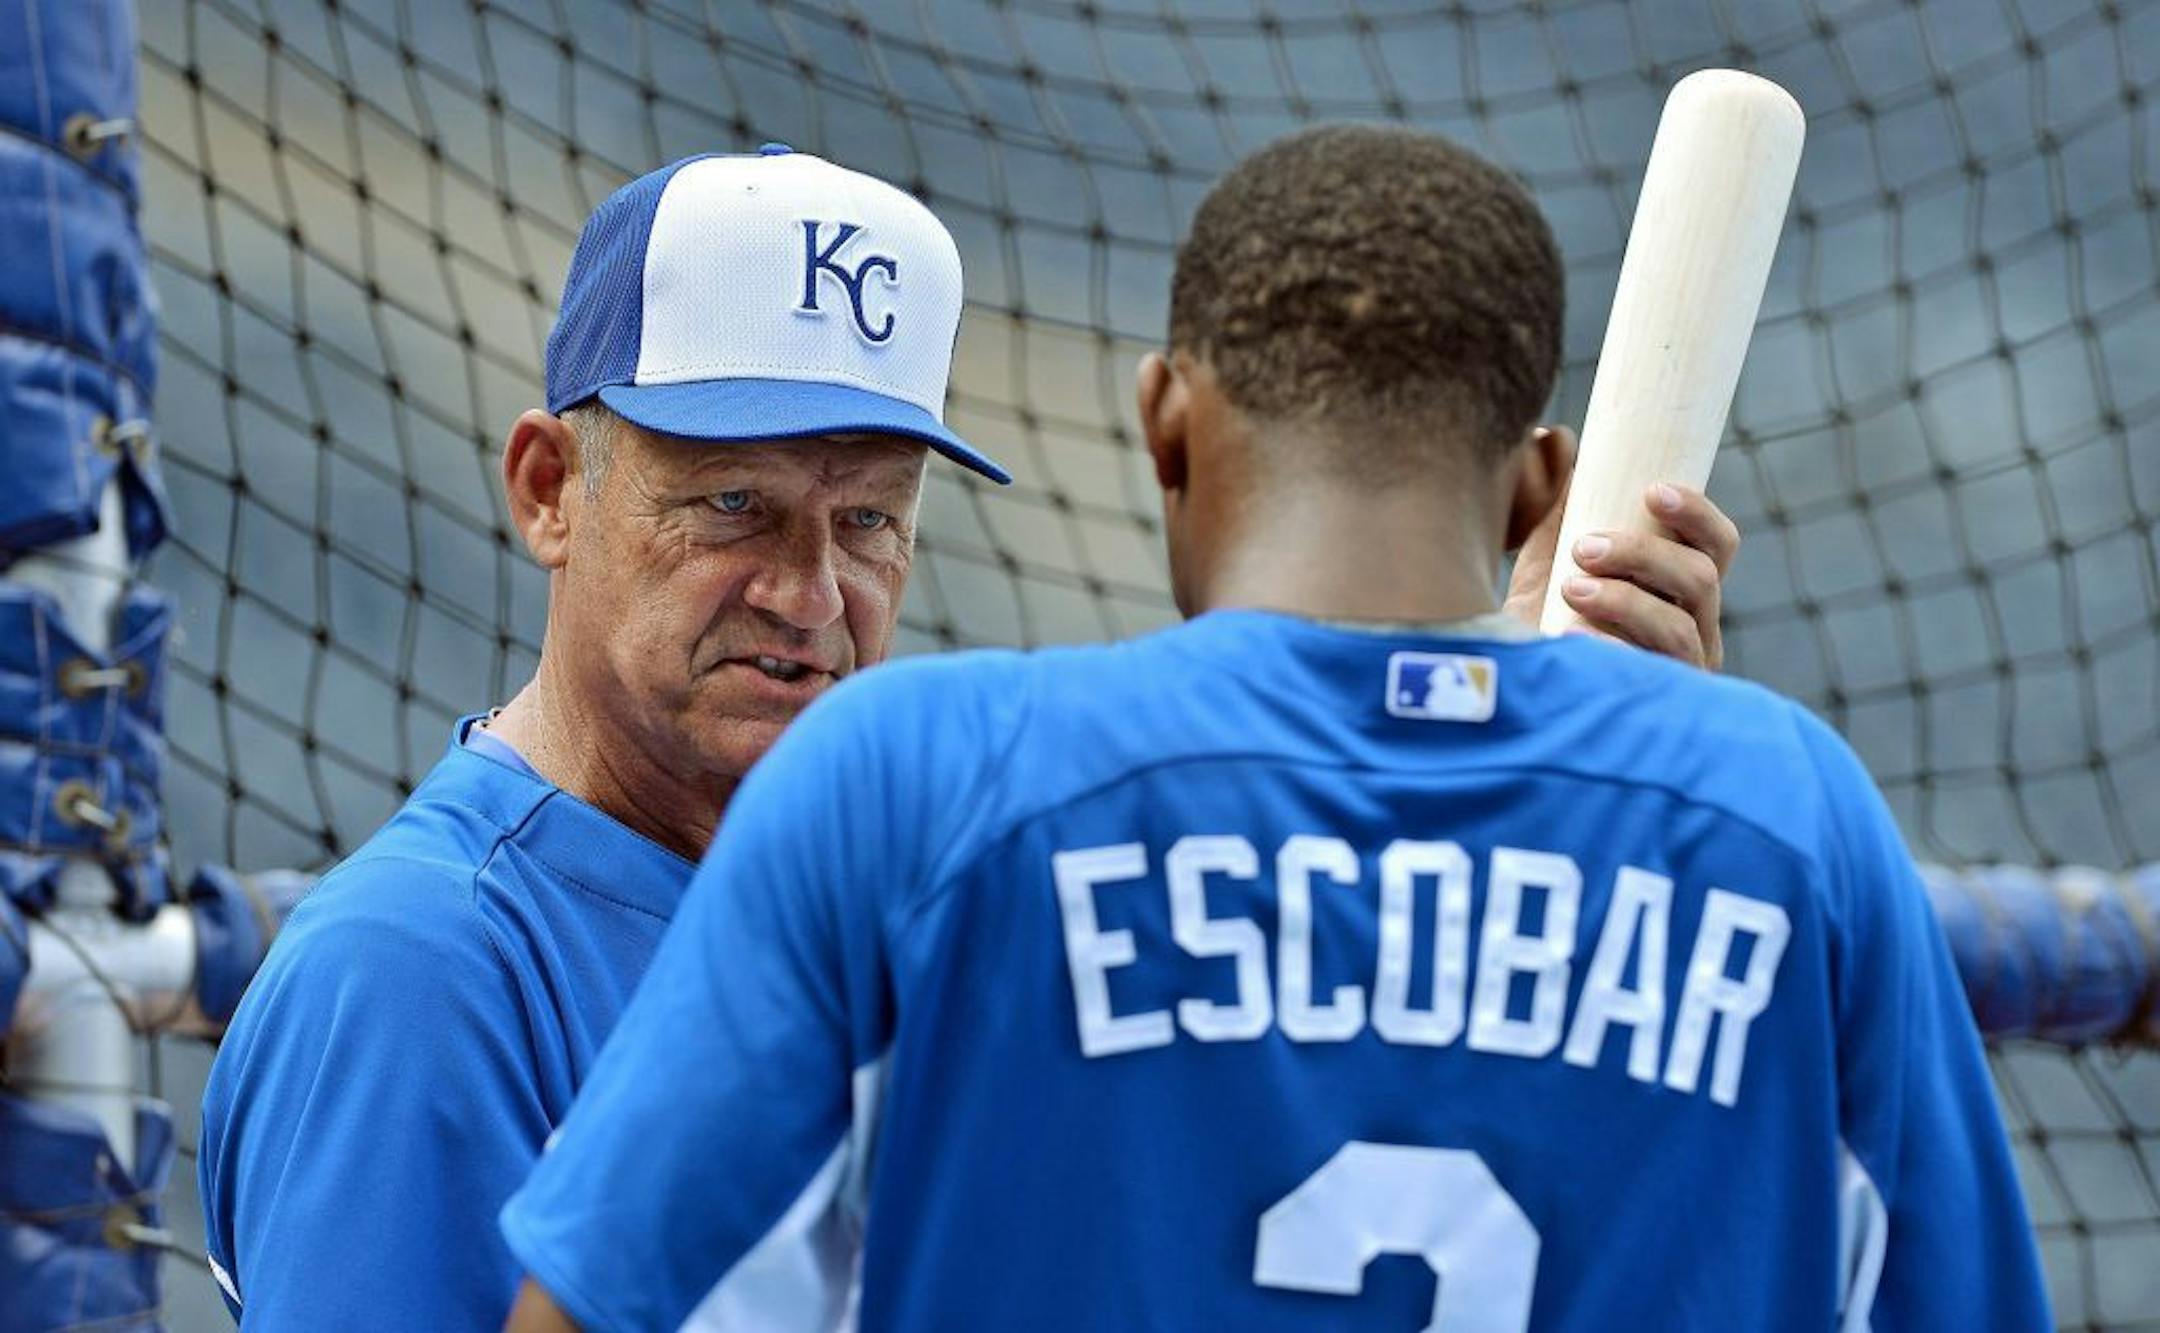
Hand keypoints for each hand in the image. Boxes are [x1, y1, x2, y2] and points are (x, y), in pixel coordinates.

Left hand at [1503, 435, 1741, 669]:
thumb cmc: (1544, 615)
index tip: (1653, 492)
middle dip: (1644, 556)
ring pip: (1677, 629)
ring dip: (1625, 602)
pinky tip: (1569, 638)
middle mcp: (1695, 627)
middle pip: (1701, 580)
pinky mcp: (1655, 709)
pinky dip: (1610, 654)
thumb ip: (1557, 501)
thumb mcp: (1549, 555)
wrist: (1514, 687)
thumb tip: (1550, 437)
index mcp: (1683, 586)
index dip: (1697, 513)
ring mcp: (1679, 672)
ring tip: (1572, 590)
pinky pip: (1648, 680)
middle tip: (1584, 548)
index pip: (1717, 544)